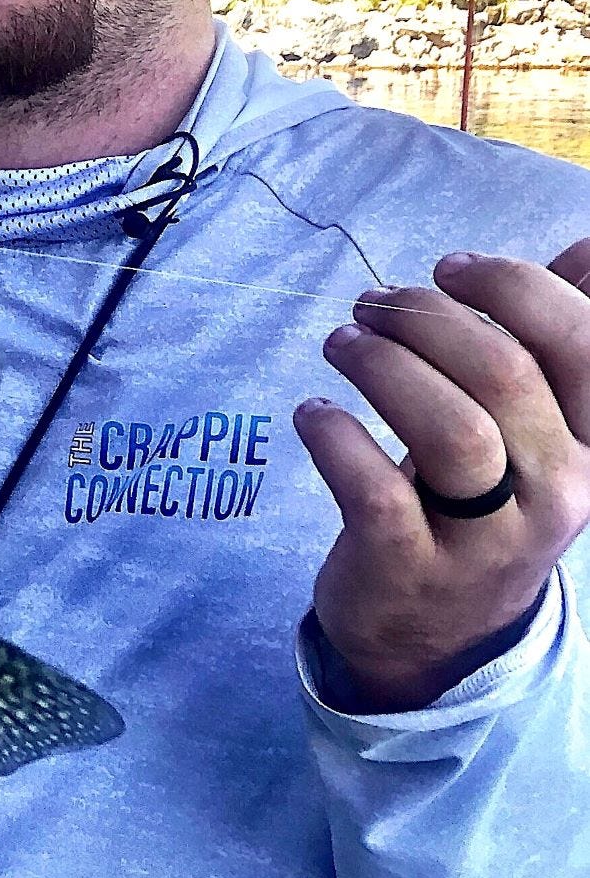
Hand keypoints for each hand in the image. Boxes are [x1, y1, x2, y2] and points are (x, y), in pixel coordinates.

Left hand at [298, 241, 589, 712]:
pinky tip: (314, 414)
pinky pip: (376, 490)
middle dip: (426, 318)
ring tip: (341, 344)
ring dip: (384, 366)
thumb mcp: (539, 425)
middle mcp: (562, 490)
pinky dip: (335, 437)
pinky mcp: (413, 566)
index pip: (582, 342)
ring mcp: (490, 538)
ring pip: (450, 429)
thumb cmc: (487, 496)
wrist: (441, 632)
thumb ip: (556, 339)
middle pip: (504, 374)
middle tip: (370, 305)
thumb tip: (588, 245)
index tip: (449, 268)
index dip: (514, 286)